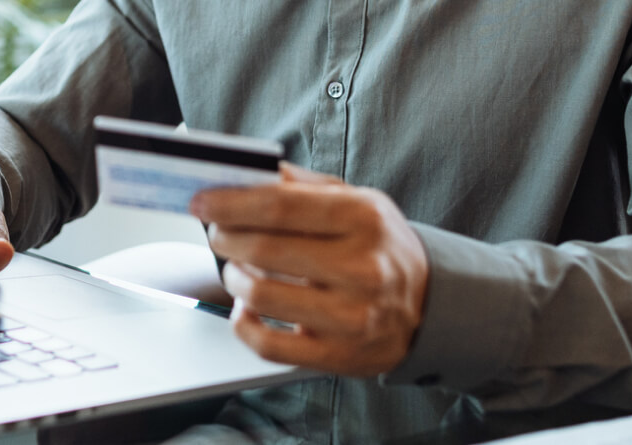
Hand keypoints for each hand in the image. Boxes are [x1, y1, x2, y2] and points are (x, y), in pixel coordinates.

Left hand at [189, 163, 428, 376]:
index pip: (280, 206)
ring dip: (232, 279)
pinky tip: (247, 308)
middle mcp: (362, 268)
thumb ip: (301, 186)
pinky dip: (243, 324)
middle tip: (217, 234)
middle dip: (225, 239)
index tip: (201, 202)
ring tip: (237, 269)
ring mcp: (352, 317)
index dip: (230, 203)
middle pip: (263, 250)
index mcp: (364, 219)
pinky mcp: (337, 355)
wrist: (430, 306)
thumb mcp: (356, 201)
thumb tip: (247, 171)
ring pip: (258, 296)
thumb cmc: (379, 247)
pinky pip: (266, 345)